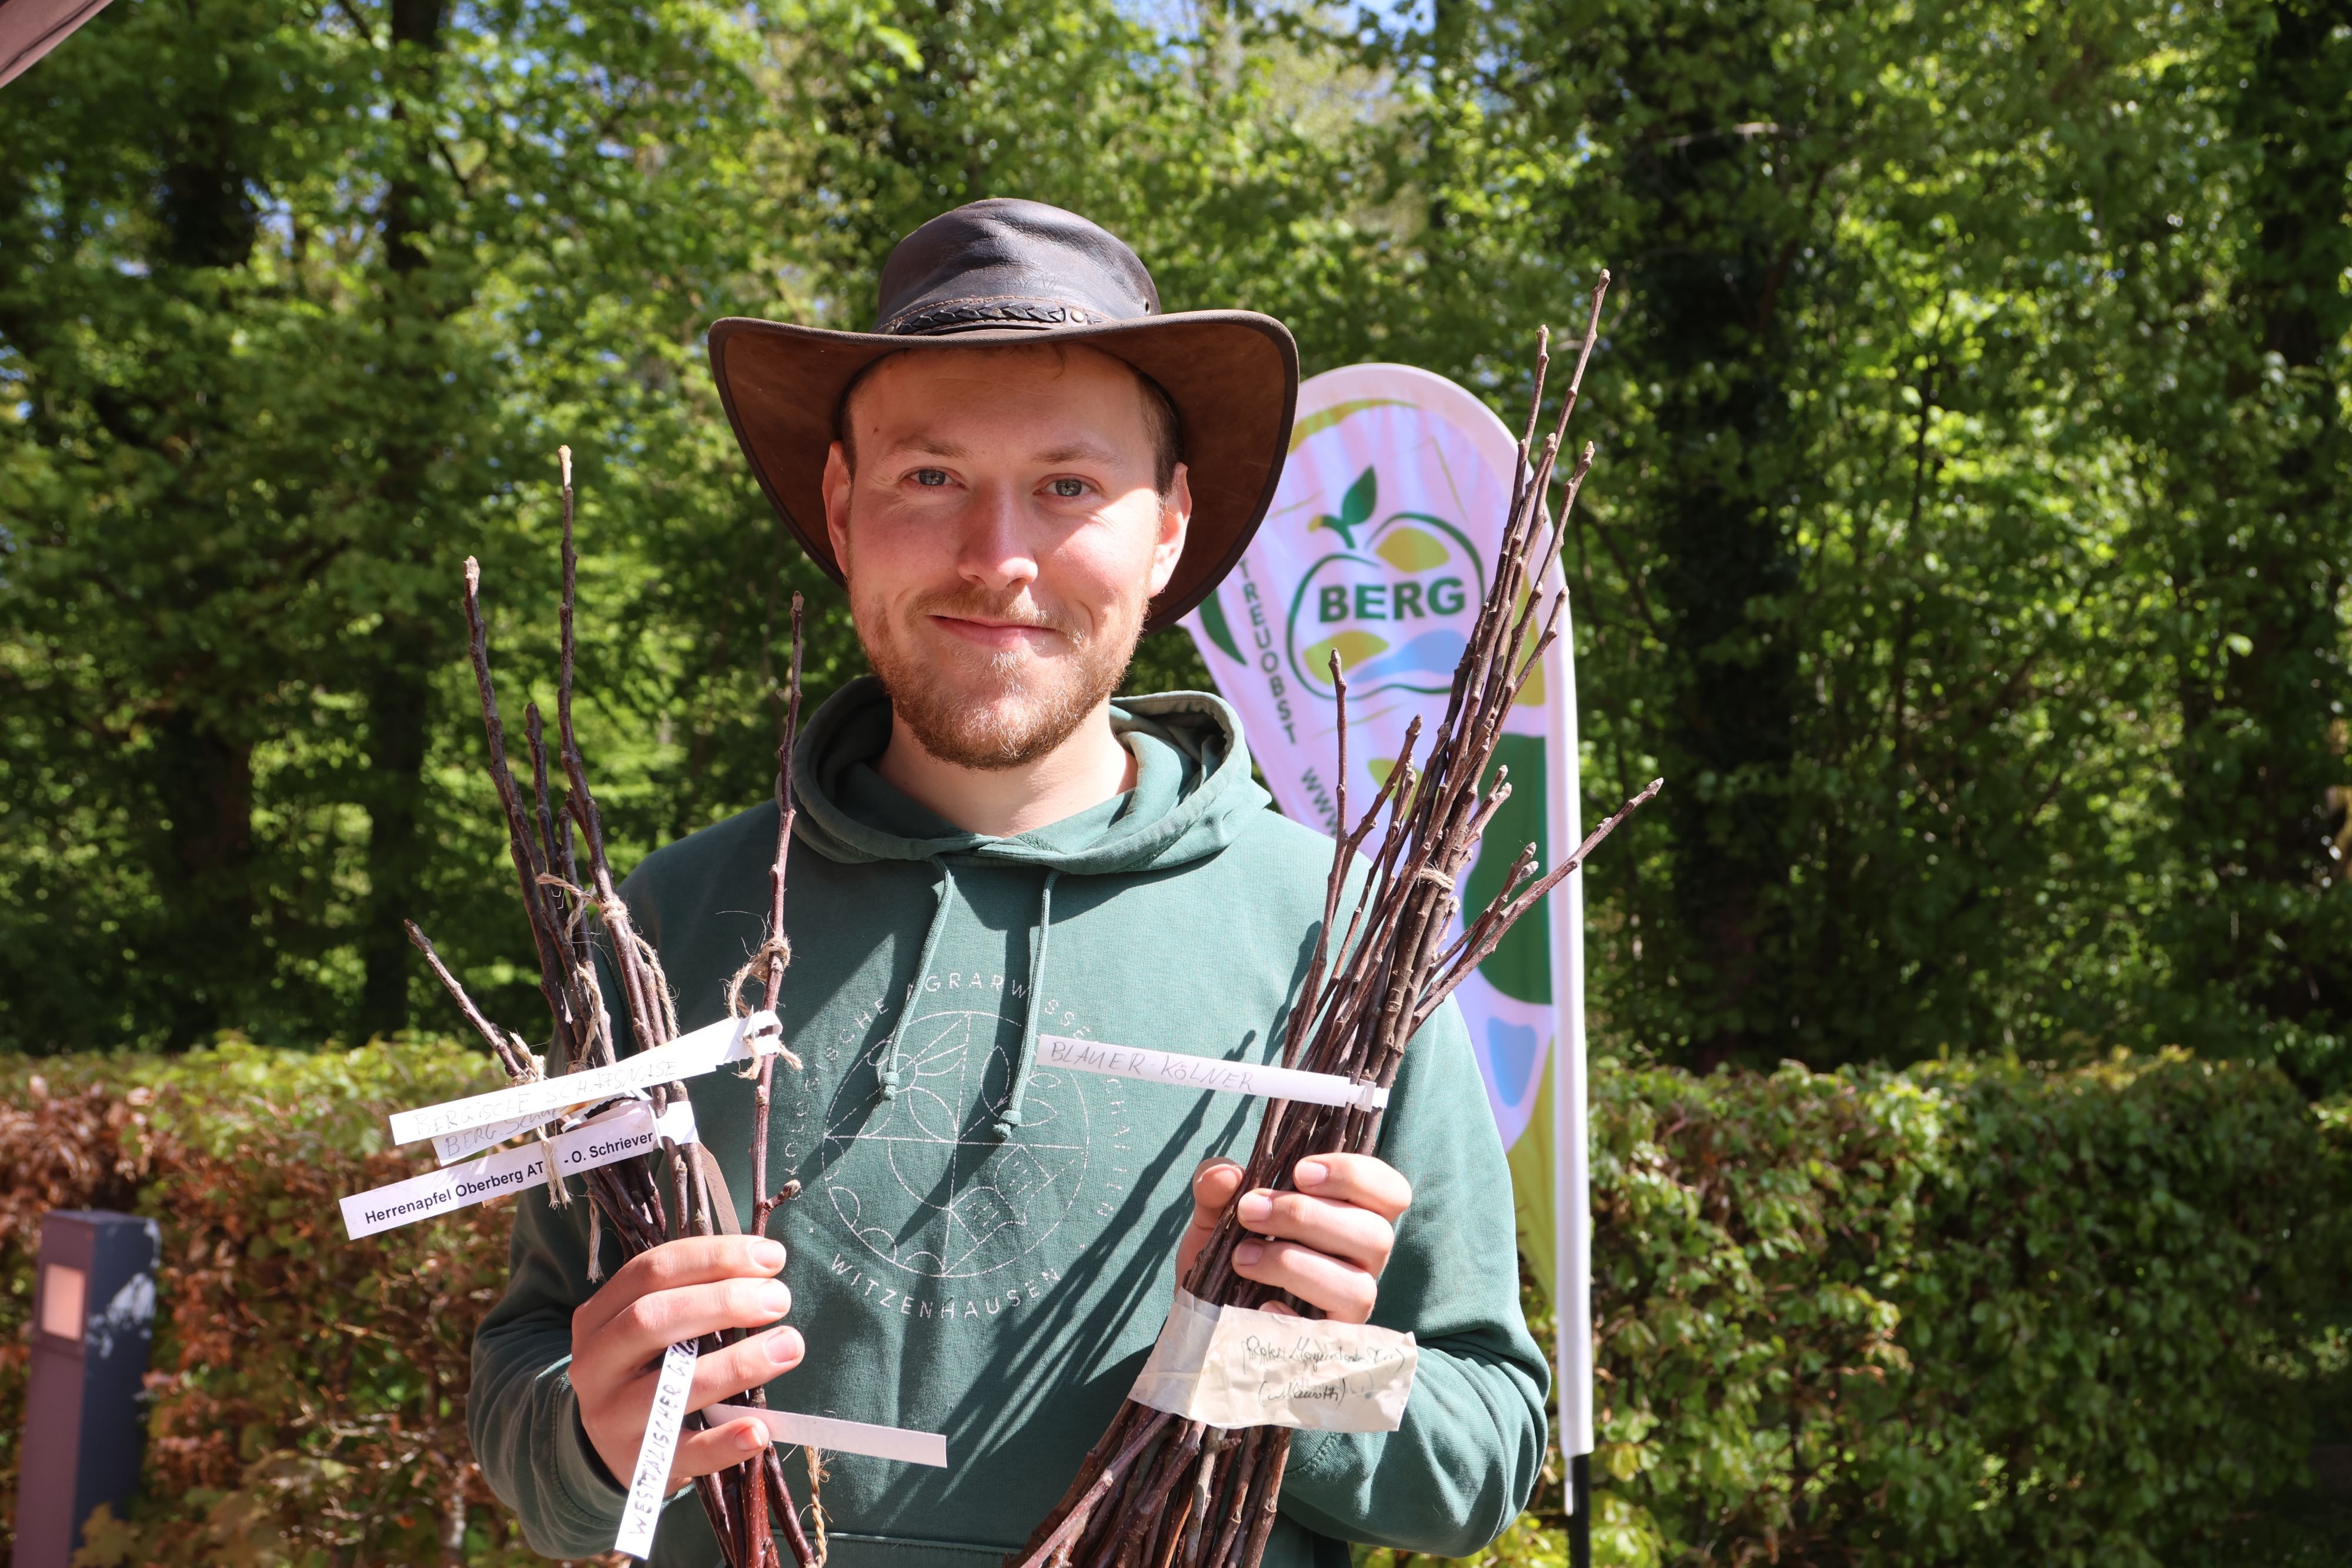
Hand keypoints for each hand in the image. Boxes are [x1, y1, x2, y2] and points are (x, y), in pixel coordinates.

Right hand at [570, 1235, 805, 1488]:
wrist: (613, 1448)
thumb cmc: (650, 1370)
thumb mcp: (652, 1329)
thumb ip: (694, 1295)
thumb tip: (765, 1264)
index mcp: (598, 1317)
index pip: (650, 1272)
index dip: (714, 1257)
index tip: (771, 1256)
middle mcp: (595, 1365)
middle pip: (652, 1319)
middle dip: (723, 1302)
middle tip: (780, 1298)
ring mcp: (612, 1419)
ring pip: (673, 1386)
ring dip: (738, 1363)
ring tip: (790, 1346)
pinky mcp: (639, 1466)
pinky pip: (687, 1453)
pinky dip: (725, 1442)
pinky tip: (760, 1429)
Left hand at [1176, 1154, 1412, 1323]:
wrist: (1205, 1311)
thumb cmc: (1230, 1249)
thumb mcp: (1214, 1211)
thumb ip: (1215, 1184)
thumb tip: (1226, 1174)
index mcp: (1352, 1216)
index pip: (1391, 1193)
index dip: (1356, 1176)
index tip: (1300, 1172)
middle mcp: (1363, 1261)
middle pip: (1376, 1235)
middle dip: (1307, 1216)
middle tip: (1249, 1210)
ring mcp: (1350, 1306)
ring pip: (1358, 1287)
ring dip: (1295, 1264)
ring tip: (1241, 1256)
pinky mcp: (1329, 1345)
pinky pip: (1329, 1337)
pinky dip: (1292, 1317)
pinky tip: (1259, 1305)